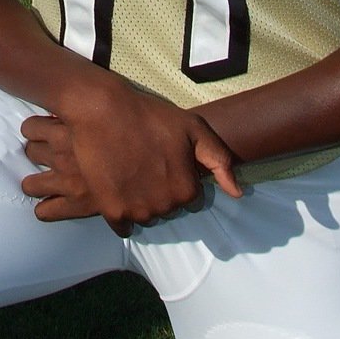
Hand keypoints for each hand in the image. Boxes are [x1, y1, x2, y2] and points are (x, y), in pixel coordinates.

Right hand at [20, 82, 240, 235]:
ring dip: (142, 202)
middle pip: (168, 208)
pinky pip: (123, 226)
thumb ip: (219, 160)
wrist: (102, 111)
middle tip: (146, 163)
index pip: (190, 197)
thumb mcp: (193, 128)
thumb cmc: (149, 116)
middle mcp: (165, 206)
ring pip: (147, 217)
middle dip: (161, 190)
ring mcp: (137, 211)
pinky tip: (117, 189)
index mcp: (187, 189)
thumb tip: (237, 193)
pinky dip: (122, 213)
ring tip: (130, 172)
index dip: (179, 176)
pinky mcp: (112, 212)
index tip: (165, 160)